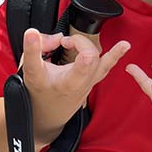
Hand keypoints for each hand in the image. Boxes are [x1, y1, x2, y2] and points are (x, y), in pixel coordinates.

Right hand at [22, 28, 129, 145]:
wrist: (47, 115)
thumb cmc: (38, 89)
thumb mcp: (27, 68)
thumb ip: (36, 48)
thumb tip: (57, 37)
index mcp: (43, 80)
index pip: (38, 66)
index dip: (37, 50)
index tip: (38, 36)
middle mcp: (67, 84)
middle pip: (82, 60)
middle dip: (76, 42)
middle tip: (63, 42)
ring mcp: (83, 85)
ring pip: (99, 68)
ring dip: (111, 55)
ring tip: (124, 45)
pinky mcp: (92, 81)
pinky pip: (104, 68)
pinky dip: (113, 57)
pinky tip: (124, 47)